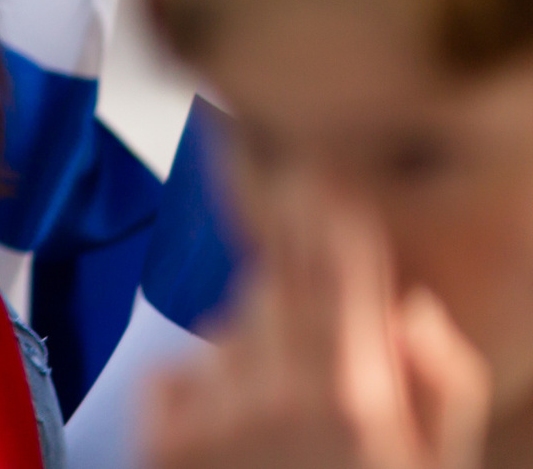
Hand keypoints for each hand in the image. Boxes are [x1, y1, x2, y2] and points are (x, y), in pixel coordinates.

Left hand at [145, 184, 487, 468]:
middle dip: (294, 274)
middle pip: (278, 282)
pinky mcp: (161, 442)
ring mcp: (215, 417)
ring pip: (230, 330)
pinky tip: (230, 439)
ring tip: (283, 421)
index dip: (329, 206)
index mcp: (361, 399)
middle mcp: (284, 397)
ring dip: (251, 349)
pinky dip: (196, 393)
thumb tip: (413, 307)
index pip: (339, 266)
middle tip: (305, 274)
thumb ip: (444, 389)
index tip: (323, 164)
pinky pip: (176, 376)